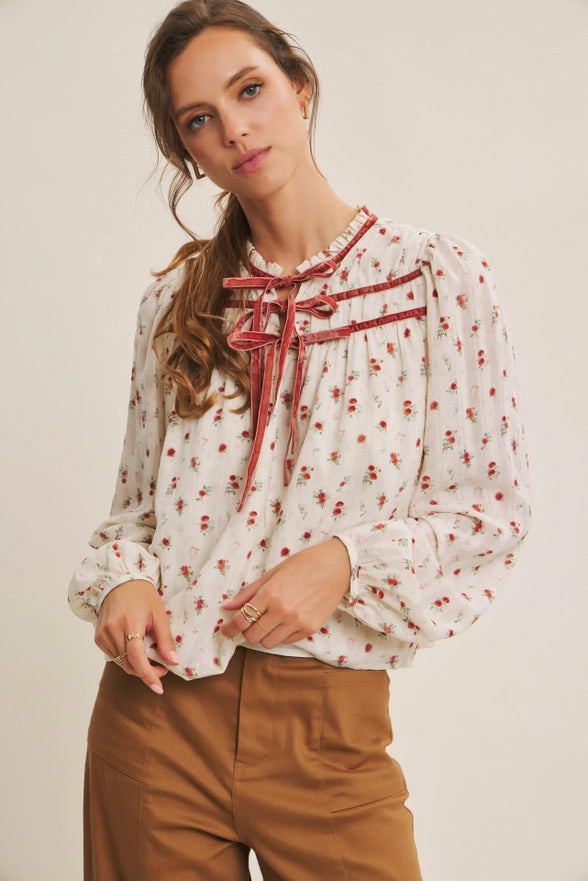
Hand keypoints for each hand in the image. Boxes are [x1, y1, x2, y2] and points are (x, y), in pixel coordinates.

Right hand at [95, 579, 177, 693]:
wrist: (119, 582)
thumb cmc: (142, 596)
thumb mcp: (159, 614)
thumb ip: (165, 639)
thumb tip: (173, 661)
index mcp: (130, 622)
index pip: (136, 657)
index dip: (148, 674)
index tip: (159, 687)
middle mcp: (113, 630)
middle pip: (129, 664)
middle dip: (146, 672)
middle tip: (161, 668)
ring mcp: (103, 635)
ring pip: (121, 663)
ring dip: (136, 666)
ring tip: (150, 656)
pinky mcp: (98, 638)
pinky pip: (114, 656)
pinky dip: (126, 658)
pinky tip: (134, 648)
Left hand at [220, 538, 350, 648]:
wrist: (336, 566)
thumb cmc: (303, 565)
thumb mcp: (272, 573)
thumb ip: (248, 592)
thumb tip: (227, 606)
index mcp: (270, 594)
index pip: (242, 619)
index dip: (229, 628)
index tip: (224, 631)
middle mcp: (282, 611)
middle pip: (253, 636)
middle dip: (247, 631)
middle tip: (250, 623)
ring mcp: (297, 622)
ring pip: (268, 643)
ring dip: (264, 635)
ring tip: (269, 622)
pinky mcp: (310, 629)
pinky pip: (286, 641)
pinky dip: (281, 635)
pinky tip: (285, 621)